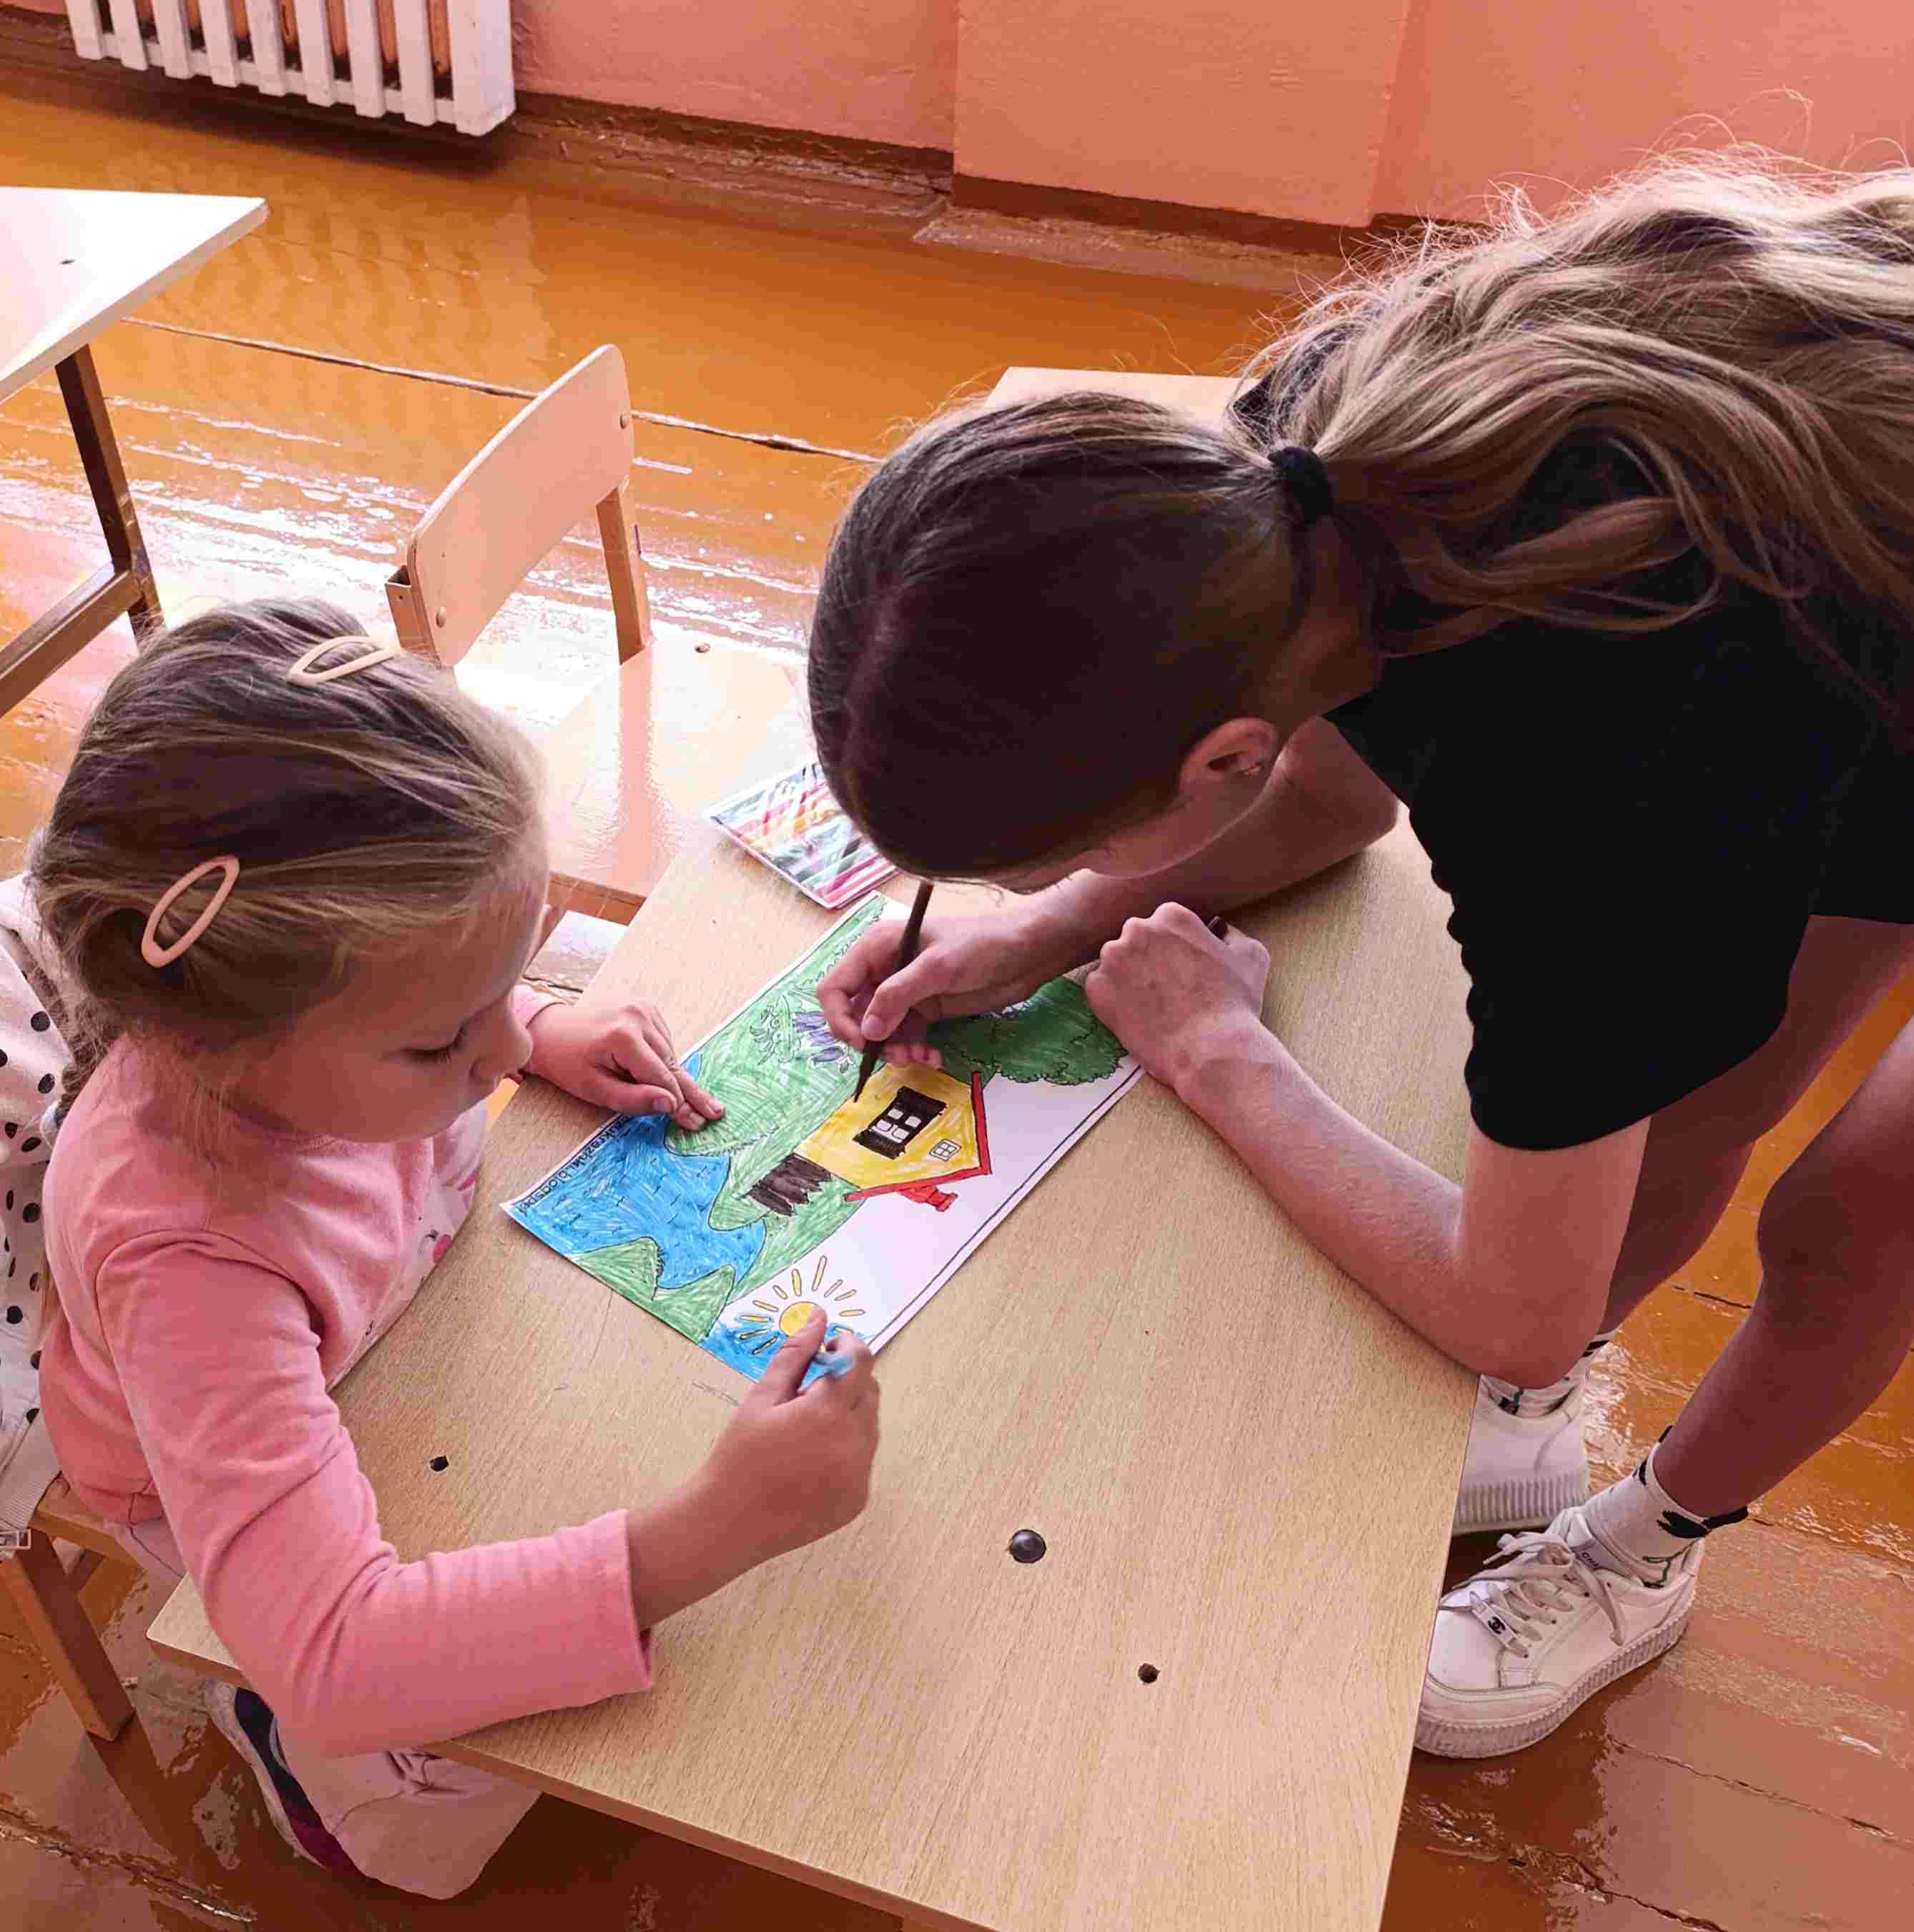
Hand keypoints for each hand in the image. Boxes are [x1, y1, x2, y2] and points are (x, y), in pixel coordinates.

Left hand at [526, 998, 722, 1130]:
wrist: (551, 1031)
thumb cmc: (568, 1065)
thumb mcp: (595, 1089)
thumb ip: (633, 1099)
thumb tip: (671, 1105)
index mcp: (623, 1037)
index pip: (662, 1077)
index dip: (678, 1103)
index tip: (695, 1122)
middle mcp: (638, 1016)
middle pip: (672, 1064)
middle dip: (690, 1092)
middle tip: (716, 1112)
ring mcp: (644, 1008)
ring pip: (670, 1054)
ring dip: (671, 1076)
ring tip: (669, 1094)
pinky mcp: (646, 1008)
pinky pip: (664, 1042)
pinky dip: (662, 1059)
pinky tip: (650, 1068)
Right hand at [695, 1312, 879, 1566]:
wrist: (728, 1524)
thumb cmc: (738, 1456)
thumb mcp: (762, 1398)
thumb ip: (795, 1355)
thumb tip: (820, 1316)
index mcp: (827, 1414)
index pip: (860, 1360)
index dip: (846, 1347)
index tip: (824, 1351)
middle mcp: (853, 1445)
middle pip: (869, 1392)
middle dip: (846, 1382)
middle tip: (805, 1394)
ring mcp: (859, 1476)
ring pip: (869, 1426)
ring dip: (847, 1415)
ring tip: (804, 1432)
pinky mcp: (858, 1499)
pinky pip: (863, 1459)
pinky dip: (846, 1449)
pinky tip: (809, 1462)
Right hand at [816, 905, 1087, 1068]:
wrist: (1027, 951)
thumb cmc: (982, 945)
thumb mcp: (938, 967)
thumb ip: (898, 996)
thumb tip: (866, 1031)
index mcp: (877, 948)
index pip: (836, 987)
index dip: (840, 1017)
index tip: (862, 1042)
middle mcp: (885, 969)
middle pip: (855, 1014)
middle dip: (872, 1040)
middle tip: (897, 1057)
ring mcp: (906, 991)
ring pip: (880, 1031)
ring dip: (895, 1050)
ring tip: (920, 1058)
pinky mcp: (925, 1009)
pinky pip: (905, 1036)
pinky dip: (913, 1050)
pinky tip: (932, 1057)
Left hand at [1083, 904, 1271, 1098]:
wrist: (1211, 1050)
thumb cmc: (1235, 1005)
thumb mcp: (1251, 956)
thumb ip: (1232, 935)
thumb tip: (1221, 930)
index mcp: (1171, 916)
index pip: (1163, 924)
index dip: (1173, 948)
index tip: (1181, 968)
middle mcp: (1138, 930)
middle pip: (1136, 939)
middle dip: (1147, 959)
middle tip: (1165, 988)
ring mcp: (1113, 959)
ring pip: (1115, 962)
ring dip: (1128, 978)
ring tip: (1151, 1005)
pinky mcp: (1097, 989)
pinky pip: (1099, 988)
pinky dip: (1112, 1000)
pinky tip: (1137, 1016)